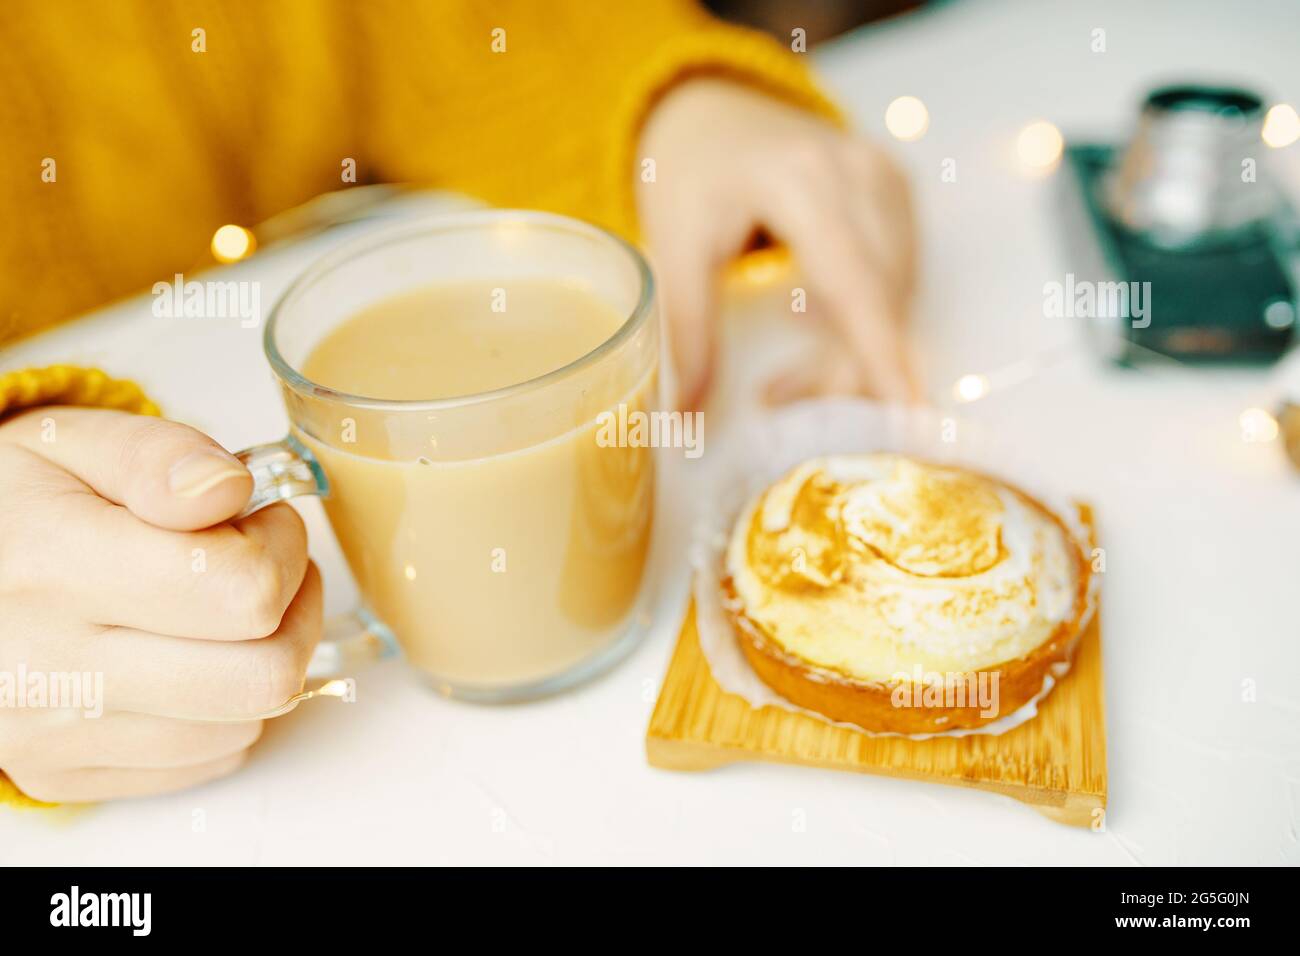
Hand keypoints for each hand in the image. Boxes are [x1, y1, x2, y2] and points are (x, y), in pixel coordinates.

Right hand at [0, 408, 320, 801]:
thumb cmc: (13, 504)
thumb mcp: (72, 442)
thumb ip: (160, 457)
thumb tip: (228, 492)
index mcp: (53, 568)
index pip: (243, 590)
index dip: (281, 547)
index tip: (263, 521)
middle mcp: (47, 669)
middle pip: (261, 677)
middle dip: (293, 614)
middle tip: (267, 569)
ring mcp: (53, 735)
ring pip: (243, 725)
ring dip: (262, 661)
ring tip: (224, 607)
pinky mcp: (62, 774)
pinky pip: (204, 760)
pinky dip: (221, 709)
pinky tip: (189, 654)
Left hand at [636, 78, 918, 408]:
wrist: (712, 111)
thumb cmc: (690, 172)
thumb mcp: (673, 248)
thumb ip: (689, 331)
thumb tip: (688, 416)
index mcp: (803, 180)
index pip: (857, 282)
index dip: (880, 352)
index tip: (907, 411)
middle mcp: (861, 172)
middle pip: (881, 298)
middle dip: (842, 367)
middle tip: (776, 398)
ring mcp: (887, 179)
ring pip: (896, 294)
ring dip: (849, 348)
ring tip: (782, 372)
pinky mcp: (897, 193)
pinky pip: (897, 275)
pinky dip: (862, 316)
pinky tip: (808, 316)